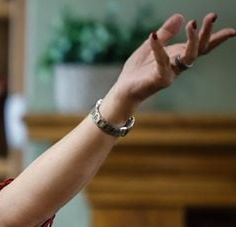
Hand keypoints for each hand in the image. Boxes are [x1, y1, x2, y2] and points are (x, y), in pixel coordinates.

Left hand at [109, 13, 234, 108]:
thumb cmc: (137, 70)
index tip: (232, 31)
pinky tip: (153, 35)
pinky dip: (158, 49)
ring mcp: (171, 73)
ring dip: (192, 41)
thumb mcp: (151, 45)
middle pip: (199, 50)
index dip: (216, 38)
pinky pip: (161, 63)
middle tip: (211, 16)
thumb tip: (180, 16)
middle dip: (207, 34)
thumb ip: (165, 33)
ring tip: (192, 24)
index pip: (202, 47)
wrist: (123, 90)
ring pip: (188, 57)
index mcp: (178, 56)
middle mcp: (178, 65)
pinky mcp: (159, 80)